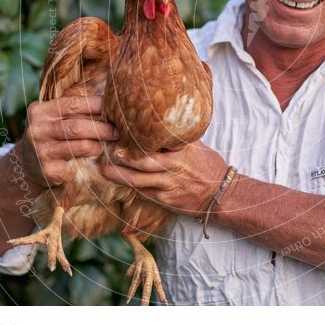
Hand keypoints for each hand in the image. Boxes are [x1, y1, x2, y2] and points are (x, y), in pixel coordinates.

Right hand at [16, 96, 119, 189]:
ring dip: (99, 145)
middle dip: (102, 128)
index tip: (114, 107)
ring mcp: (42, 151)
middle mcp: (38, 130)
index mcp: (40, 111)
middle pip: (77, 126)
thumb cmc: (49, 136)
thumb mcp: (52, 118)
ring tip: (108, 145)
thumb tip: (109, 101)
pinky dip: (92, 161)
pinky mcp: (49, 171)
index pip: (73, 103)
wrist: (25, 165)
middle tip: (118, 131)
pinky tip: (98, 160)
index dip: (97, 105)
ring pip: (81, 146)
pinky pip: (79, 164)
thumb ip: (73, 110)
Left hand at [100, 140, 228, 216]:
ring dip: (118, 174)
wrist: (220, 193)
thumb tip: (155, 124)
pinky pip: (143, 192)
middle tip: (105, 150)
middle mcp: (174, 166)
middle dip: (121, 156)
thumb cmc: (207, 165)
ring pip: (137, 179)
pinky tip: (119, 181)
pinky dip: (130, 186)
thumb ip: (176, 138)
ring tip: (104, 169)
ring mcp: (169, 184)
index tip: (119, 131)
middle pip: (141, 160)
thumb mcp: (196, 145)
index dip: (135, 137)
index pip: (154, 140)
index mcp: (181, 149)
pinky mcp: (166, 200)